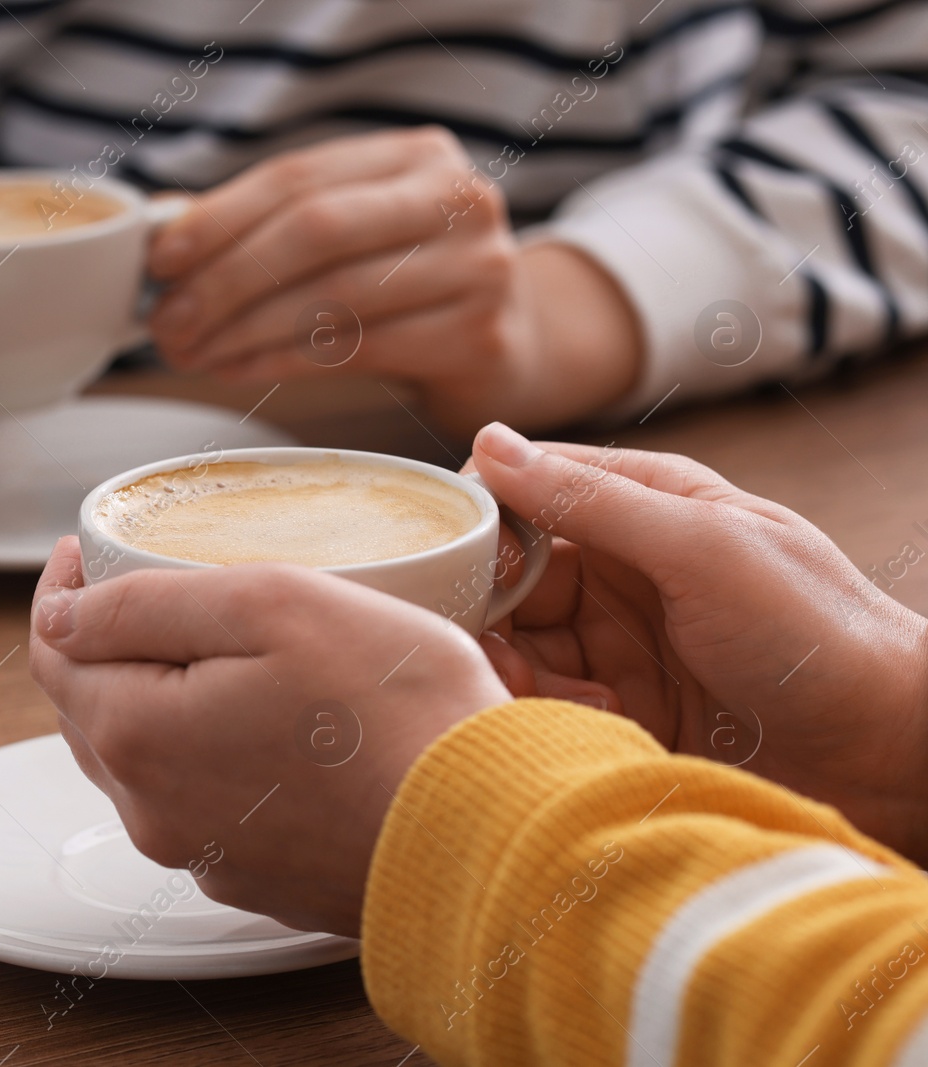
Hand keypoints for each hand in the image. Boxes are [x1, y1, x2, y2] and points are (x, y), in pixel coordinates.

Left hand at [28, 538, 509, 935]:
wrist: (489, 838)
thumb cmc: (396, 714)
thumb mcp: (268, 606)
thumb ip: (146, 604)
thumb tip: (61, 614)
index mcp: (137, 736)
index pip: (54, 652)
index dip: (64, 591)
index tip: (88, 551)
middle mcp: (153, 811)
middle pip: (92, 710)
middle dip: (105, 643)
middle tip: (148, 585)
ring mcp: (204, 854)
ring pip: (145, 760)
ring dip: (155, 698)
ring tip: (210, 646)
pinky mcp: (256, 878)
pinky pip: (202, 803)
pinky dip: (208, 753)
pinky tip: (264, 722)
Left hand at [145, 128, 642, 433]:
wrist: (511, 342)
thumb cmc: (407, 286)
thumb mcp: (351, 234)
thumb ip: (269, 227)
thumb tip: (162, 236)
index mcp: (416, 156)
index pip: (298, 179)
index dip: (219, 219)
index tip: (160, 260)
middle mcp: (458, 199)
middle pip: (314, 233)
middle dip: (226, 281)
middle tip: (167, 323)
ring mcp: (478, 267)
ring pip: (333, 297)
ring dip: (244, 330)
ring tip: (191, 353)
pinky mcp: (478, 336)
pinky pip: (358, 348)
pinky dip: (284, 360)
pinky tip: (238, 369)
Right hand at [470, 423, 927, 861]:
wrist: (891, 753)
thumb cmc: (815, 632)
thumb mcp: (701, 550)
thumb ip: (591, 500)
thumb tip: (489, 443)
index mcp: (643, 507)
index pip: (525, 491)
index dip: (482, 524)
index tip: (458, 565)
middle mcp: (622, 570)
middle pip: (509, 578)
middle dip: (491, 612)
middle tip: (495, 649)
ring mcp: (620, 644)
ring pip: (518, 646)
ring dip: (519, 672)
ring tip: (563, 698)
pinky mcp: (622, 711)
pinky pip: (546, 706)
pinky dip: (546, 715)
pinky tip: (588, 727)